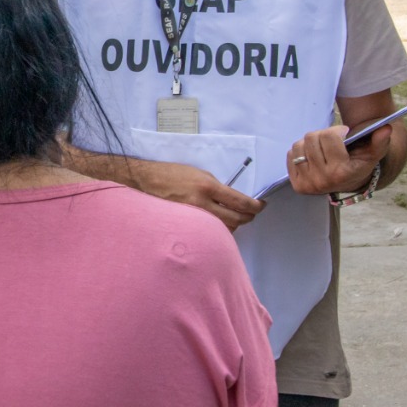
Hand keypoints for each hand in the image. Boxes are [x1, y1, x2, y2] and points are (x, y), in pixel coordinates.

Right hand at [137, 160, 265, 231]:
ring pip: (223, 229)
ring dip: (233, 225)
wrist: (145, 182)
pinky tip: (218, 226)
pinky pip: (207, 233)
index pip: (240, 201)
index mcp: (208, 187)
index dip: (255, 206)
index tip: (261, 205)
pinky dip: (217, 231)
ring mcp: (193, 218)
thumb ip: (216, 188)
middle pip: (235, 219)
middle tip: (252, 214)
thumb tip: (231, 199)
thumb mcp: (198, 173)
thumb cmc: (171, 174)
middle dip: (247, 217)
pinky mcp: (185, 227)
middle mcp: (202, 204)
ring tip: (235, 219)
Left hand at [287, 123, 390, 196]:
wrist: (348, 183)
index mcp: (340, 172)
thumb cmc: (359, 164)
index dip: (337, 131)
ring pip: (299, 145)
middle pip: (311, 138)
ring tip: (322, 149)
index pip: (328, 136)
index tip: (343, 135)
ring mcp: (308, 184)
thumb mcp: (373, 154)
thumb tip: (386, 128)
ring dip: (310, 143)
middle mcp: (322, 180)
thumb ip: (380, 141)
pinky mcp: (297, 185)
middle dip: (323, 135)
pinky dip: (301, 152)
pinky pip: (291, 155)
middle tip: (332, 142)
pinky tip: (313, 157)